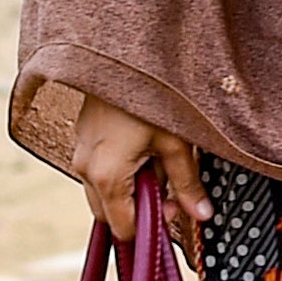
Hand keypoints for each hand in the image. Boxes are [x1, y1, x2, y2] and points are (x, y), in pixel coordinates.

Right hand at [71, 94, 208, 242]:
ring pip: (103, 191)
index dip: (152, 227)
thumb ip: (188, 183)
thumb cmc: (152, 93)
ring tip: (159, 160)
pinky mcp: (83, 136)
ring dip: (130, 188)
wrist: (122, 52)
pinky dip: (121, 170)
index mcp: (105, 175)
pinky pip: (99, 169)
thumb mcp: (177, 141)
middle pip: (109, 212)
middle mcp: (84, 167)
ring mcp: (79, 151)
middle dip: (140, 209)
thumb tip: (202, 214)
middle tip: (171, 189)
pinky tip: (144, 147)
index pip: (122, 227)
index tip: (175, 211)